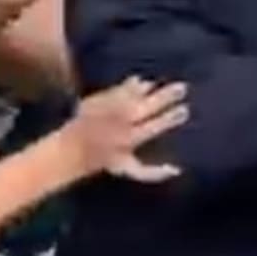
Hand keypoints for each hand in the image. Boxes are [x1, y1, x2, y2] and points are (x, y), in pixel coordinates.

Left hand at [59, 77, 188, 182]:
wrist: (71, 149)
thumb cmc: (103, 161)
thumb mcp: (128, 169)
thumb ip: (152, 173)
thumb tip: (177, 170)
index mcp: (133, 138)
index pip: (158, 125)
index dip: (173, 117)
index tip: (185, 109)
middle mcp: (124, 121)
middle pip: (152, 105)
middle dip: (168, 96)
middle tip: (182, 87)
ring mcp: (111, 107)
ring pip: (137, 93)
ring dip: (151, 88)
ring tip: (159, 85)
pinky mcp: (102, 97)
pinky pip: (122, 87)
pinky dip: (132, 84)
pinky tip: (140, 82)